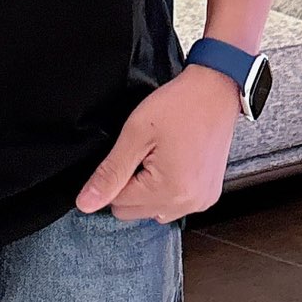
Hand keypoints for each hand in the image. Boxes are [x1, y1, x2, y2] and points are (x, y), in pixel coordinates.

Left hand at [75, 63, 242, 221]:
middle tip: (145, 152)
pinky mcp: (208, 195)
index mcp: (170, 191)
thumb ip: (110, 173)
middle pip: (135, 211)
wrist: (215, 91)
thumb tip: (85, 203)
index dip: (116, 176)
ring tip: (159, 156)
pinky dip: (167, 188)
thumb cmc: (179, 106)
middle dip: (131, 185)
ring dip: (149, 189)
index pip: (118, 204)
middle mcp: (189, 204)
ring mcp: (201, 201)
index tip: (130, 152)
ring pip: (154, 209)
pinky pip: (174, 204)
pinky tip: (172, 162)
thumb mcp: (135, 134)